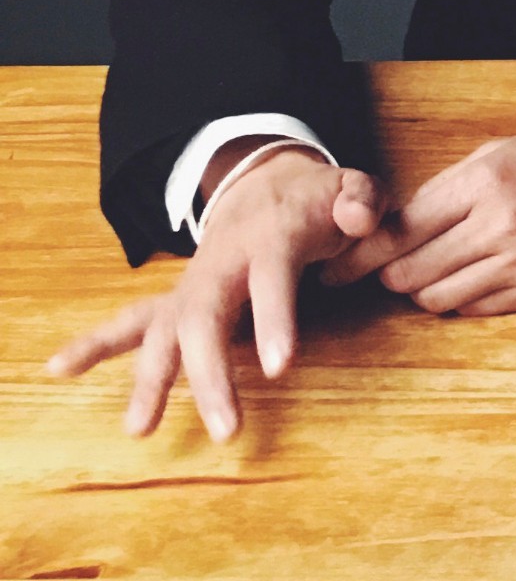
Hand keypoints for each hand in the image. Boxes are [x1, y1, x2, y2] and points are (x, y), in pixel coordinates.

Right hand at [46, 147, 384, 441]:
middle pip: (206, 316)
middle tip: (227, 428)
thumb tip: (361, 221)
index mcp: (270, 236)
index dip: (275, 320)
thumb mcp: (350, 189)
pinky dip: (92, 344)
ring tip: (137, 429)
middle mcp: (222, 261)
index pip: (271, 278)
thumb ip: (362, 202)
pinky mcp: (177, 301)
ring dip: (150, 377)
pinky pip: (129, 320)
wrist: (266, 181)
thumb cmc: (316, 199)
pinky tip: (58, 367)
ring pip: (163, 327)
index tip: (280, 368)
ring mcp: (194, 282)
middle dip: (209, 374)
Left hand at [319, 110, 515, 315]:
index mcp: (485, 182)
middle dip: (387, 274)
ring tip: (420, 273)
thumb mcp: (498, 154)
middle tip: (375, 271)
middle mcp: (502, 226)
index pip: (403, 228)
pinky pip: (476, 309)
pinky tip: (459, 279)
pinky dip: (458, 300)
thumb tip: (394, 229)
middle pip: (413, 271)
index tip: (338, 264)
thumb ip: (447, 191)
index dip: (364, 251)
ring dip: (421, 290)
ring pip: (439, 298)